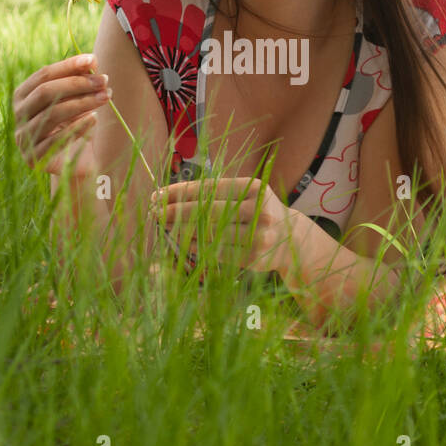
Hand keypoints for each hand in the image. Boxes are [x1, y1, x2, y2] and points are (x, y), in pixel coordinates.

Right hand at [12, 53, 110, 176]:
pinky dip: (77, 127)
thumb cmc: (74, 124)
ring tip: (106, 97)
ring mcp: (23, 137)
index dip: (68, 66)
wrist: (74, 162)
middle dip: (77, 84)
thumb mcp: (77, 99)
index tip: (93, 60)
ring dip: (82, 103)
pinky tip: (94, 119)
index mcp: (23, 95)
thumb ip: (80, 79)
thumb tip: (92, 61)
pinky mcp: (33, 157)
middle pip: (45, 92)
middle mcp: (19, 114)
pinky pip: (55, 140)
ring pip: (52, 114)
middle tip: (103, 81)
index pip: (43, 75)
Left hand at [148, 175, 290, 274]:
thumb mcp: (244, 194)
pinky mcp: (253, 257)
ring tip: (164, 226)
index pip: (209, 189)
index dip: (180, 192)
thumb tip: (169, 196)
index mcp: (254, 188)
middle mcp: (259, 210)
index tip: (158, 195)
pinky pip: (216, 252)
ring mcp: (258, 236)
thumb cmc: (256, 211)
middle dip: (176, 211)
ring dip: (182, 230)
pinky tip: (181, 241)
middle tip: (154, 212)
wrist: (290, 238)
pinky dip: (195, 246)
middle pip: (207, 211)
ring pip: (210, 233)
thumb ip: (214, 193)